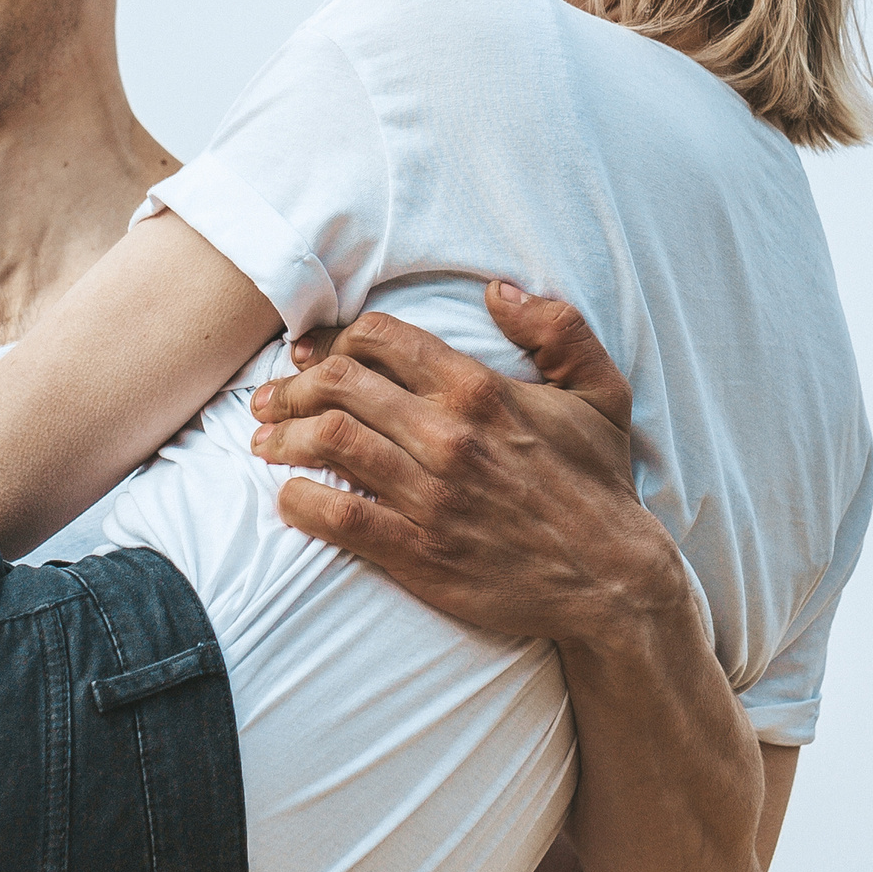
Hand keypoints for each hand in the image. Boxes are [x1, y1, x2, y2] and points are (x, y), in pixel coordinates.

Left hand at [246, 283, 684, 647]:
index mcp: (481, 390)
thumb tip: (498, 291)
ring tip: (262, 443)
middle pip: (338, 385)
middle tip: (269, 401)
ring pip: (328, 443)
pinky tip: (289, 496)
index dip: (334, 341)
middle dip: (291, 387)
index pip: (381, 339)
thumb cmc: (598, 484)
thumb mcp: (602, 395)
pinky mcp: (417, 550)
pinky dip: (298, 501)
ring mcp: (430, 494)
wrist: (611, 580)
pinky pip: (337, 516)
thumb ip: (560, 330)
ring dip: (281, 438)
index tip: (309, 356)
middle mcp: (450, 435)